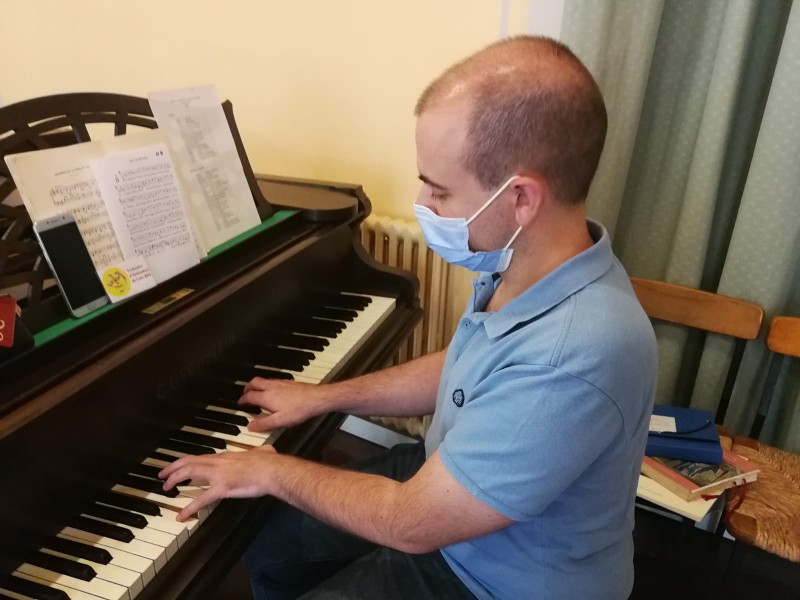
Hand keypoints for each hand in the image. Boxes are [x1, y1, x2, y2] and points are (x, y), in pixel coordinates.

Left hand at [159, 446, 277, 520]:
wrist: (272, 470)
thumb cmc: (270, 463)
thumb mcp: (264, 452)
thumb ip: (262, 452)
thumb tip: (267, 451)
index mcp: (226, 456)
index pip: (200, 456)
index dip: (186, 461)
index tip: (178, 465)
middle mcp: (218, 462)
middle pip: (189, 462)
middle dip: (173, 468)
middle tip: (162, 475)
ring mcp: (218, 474)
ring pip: (189, 474)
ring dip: (175, 480)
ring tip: (166, 489)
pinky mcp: (221, 488)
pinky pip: (201, 499)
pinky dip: (189, 508)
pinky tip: (181, 516)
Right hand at [239, 377, 327, 430]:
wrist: (315, 398)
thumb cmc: (298, 409)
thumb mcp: (279, 421)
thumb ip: (263, 424)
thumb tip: (250, 426)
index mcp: (266, 397)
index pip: (249, 396)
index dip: (242, 400)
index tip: (240, 403)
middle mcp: (271, 387)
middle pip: (254, 382)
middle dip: (247, 387)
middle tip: (245, 393)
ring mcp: (280, 382)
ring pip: (263, 380)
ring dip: (257, 385)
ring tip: (257, 392)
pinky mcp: (288, 382)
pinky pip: (273, 380)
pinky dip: (267, 384)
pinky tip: (273, 390)